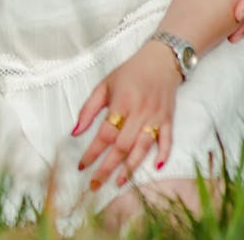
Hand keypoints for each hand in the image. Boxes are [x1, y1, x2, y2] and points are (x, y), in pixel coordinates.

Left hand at [72, 41, 180, 189]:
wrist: (161, 59)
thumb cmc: (130, 72)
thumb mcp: (105, 84)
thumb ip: (89, 108)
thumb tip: (74, 132)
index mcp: (121, 102)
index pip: (104, 133)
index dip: (92, 152)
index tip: (82, 166)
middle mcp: (139, 111)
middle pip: (122, 145)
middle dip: (107, 167)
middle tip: (95, 184)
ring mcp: (156, 116)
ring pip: (143, 147)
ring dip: (131, 167)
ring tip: (118, 182)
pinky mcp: (168, 119)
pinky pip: (167, 140)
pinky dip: (163, 153)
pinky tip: (156, 167)